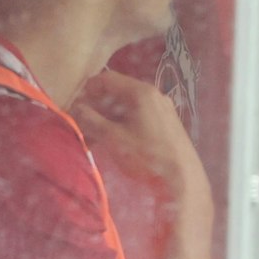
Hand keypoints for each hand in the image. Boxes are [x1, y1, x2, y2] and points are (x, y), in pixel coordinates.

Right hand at [71, 69, 209, 205]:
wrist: (184, 180)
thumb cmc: (147, 157)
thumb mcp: (113, 138)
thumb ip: (90, 119)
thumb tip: (75, 108)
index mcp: (141, 92)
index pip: (107, 79)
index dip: (87, 90)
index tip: (75, 106)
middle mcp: (155, 96)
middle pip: (117, 93)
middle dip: (96, 108)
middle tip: (81, 124)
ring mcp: (163, 110)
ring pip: (127, 107)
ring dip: (107, 120)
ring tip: (93, 139)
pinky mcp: (167, 125)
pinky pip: (139, 118)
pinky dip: (123, 126)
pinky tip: (113, 143)